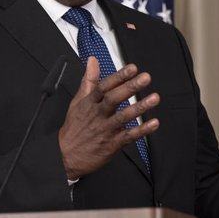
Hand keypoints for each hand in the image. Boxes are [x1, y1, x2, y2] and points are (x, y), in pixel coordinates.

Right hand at [58, 57, 159, 178]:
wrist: (65, 156)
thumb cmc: (74, 128)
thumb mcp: (78, 101)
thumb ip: (88, 80)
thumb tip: (92, 61)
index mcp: (90, 103)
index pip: (104, 86)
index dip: (118, 76)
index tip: (132, 68)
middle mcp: (98, 115)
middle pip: (114, 99)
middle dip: (130, 87)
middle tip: (145, 78)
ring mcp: (105, 129)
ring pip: (123, 116)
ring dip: (140, 107)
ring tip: (154, 98)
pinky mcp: (112, 144)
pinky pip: (128, 136)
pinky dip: (142, 130)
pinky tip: (153, 123)